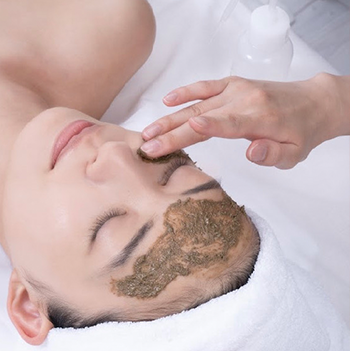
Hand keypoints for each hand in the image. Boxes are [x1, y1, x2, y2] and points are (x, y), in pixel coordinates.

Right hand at [140, 74, 345, 168]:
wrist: (313, 102)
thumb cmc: (301, 132)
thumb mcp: (295, 154)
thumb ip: (273, 155)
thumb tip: (252, 152)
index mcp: (261, 118)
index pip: (229, 124)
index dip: (209, 126)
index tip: (188, 128)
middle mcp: (245, 100)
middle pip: (202, 116)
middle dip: (173, 132)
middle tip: (148, 146)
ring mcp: (237, 90)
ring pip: (197, 104)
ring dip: (170, 118)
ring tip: (148, 132)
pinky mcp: (233, 85)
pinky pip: (206, 87)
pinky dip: (186, 92)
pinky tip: (168, 100)